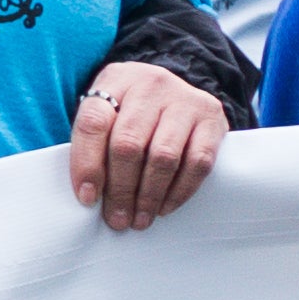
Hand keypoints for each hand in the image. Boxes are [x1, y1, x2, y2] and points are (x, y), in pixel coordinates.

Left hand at [69, 61, 224, 230]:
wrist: (177, 92)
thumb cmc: (132, 111)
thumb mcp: (108, 113)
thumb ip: (94, 145)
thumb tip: (90, 197)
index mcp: (115, 80)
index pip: (93, 123)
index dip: (87, 164)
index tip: (87, 198)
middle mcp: (150, 85)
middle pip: (128, 143)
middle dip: (120, 189)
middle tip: (117, 219)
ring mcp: (184, 99)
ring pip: (163, 156)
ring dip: (149, 195)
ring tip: (140, 219)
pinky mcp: (211, 117)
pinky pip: (197, 162)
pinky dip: (180, 190)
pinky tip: (165, 207)